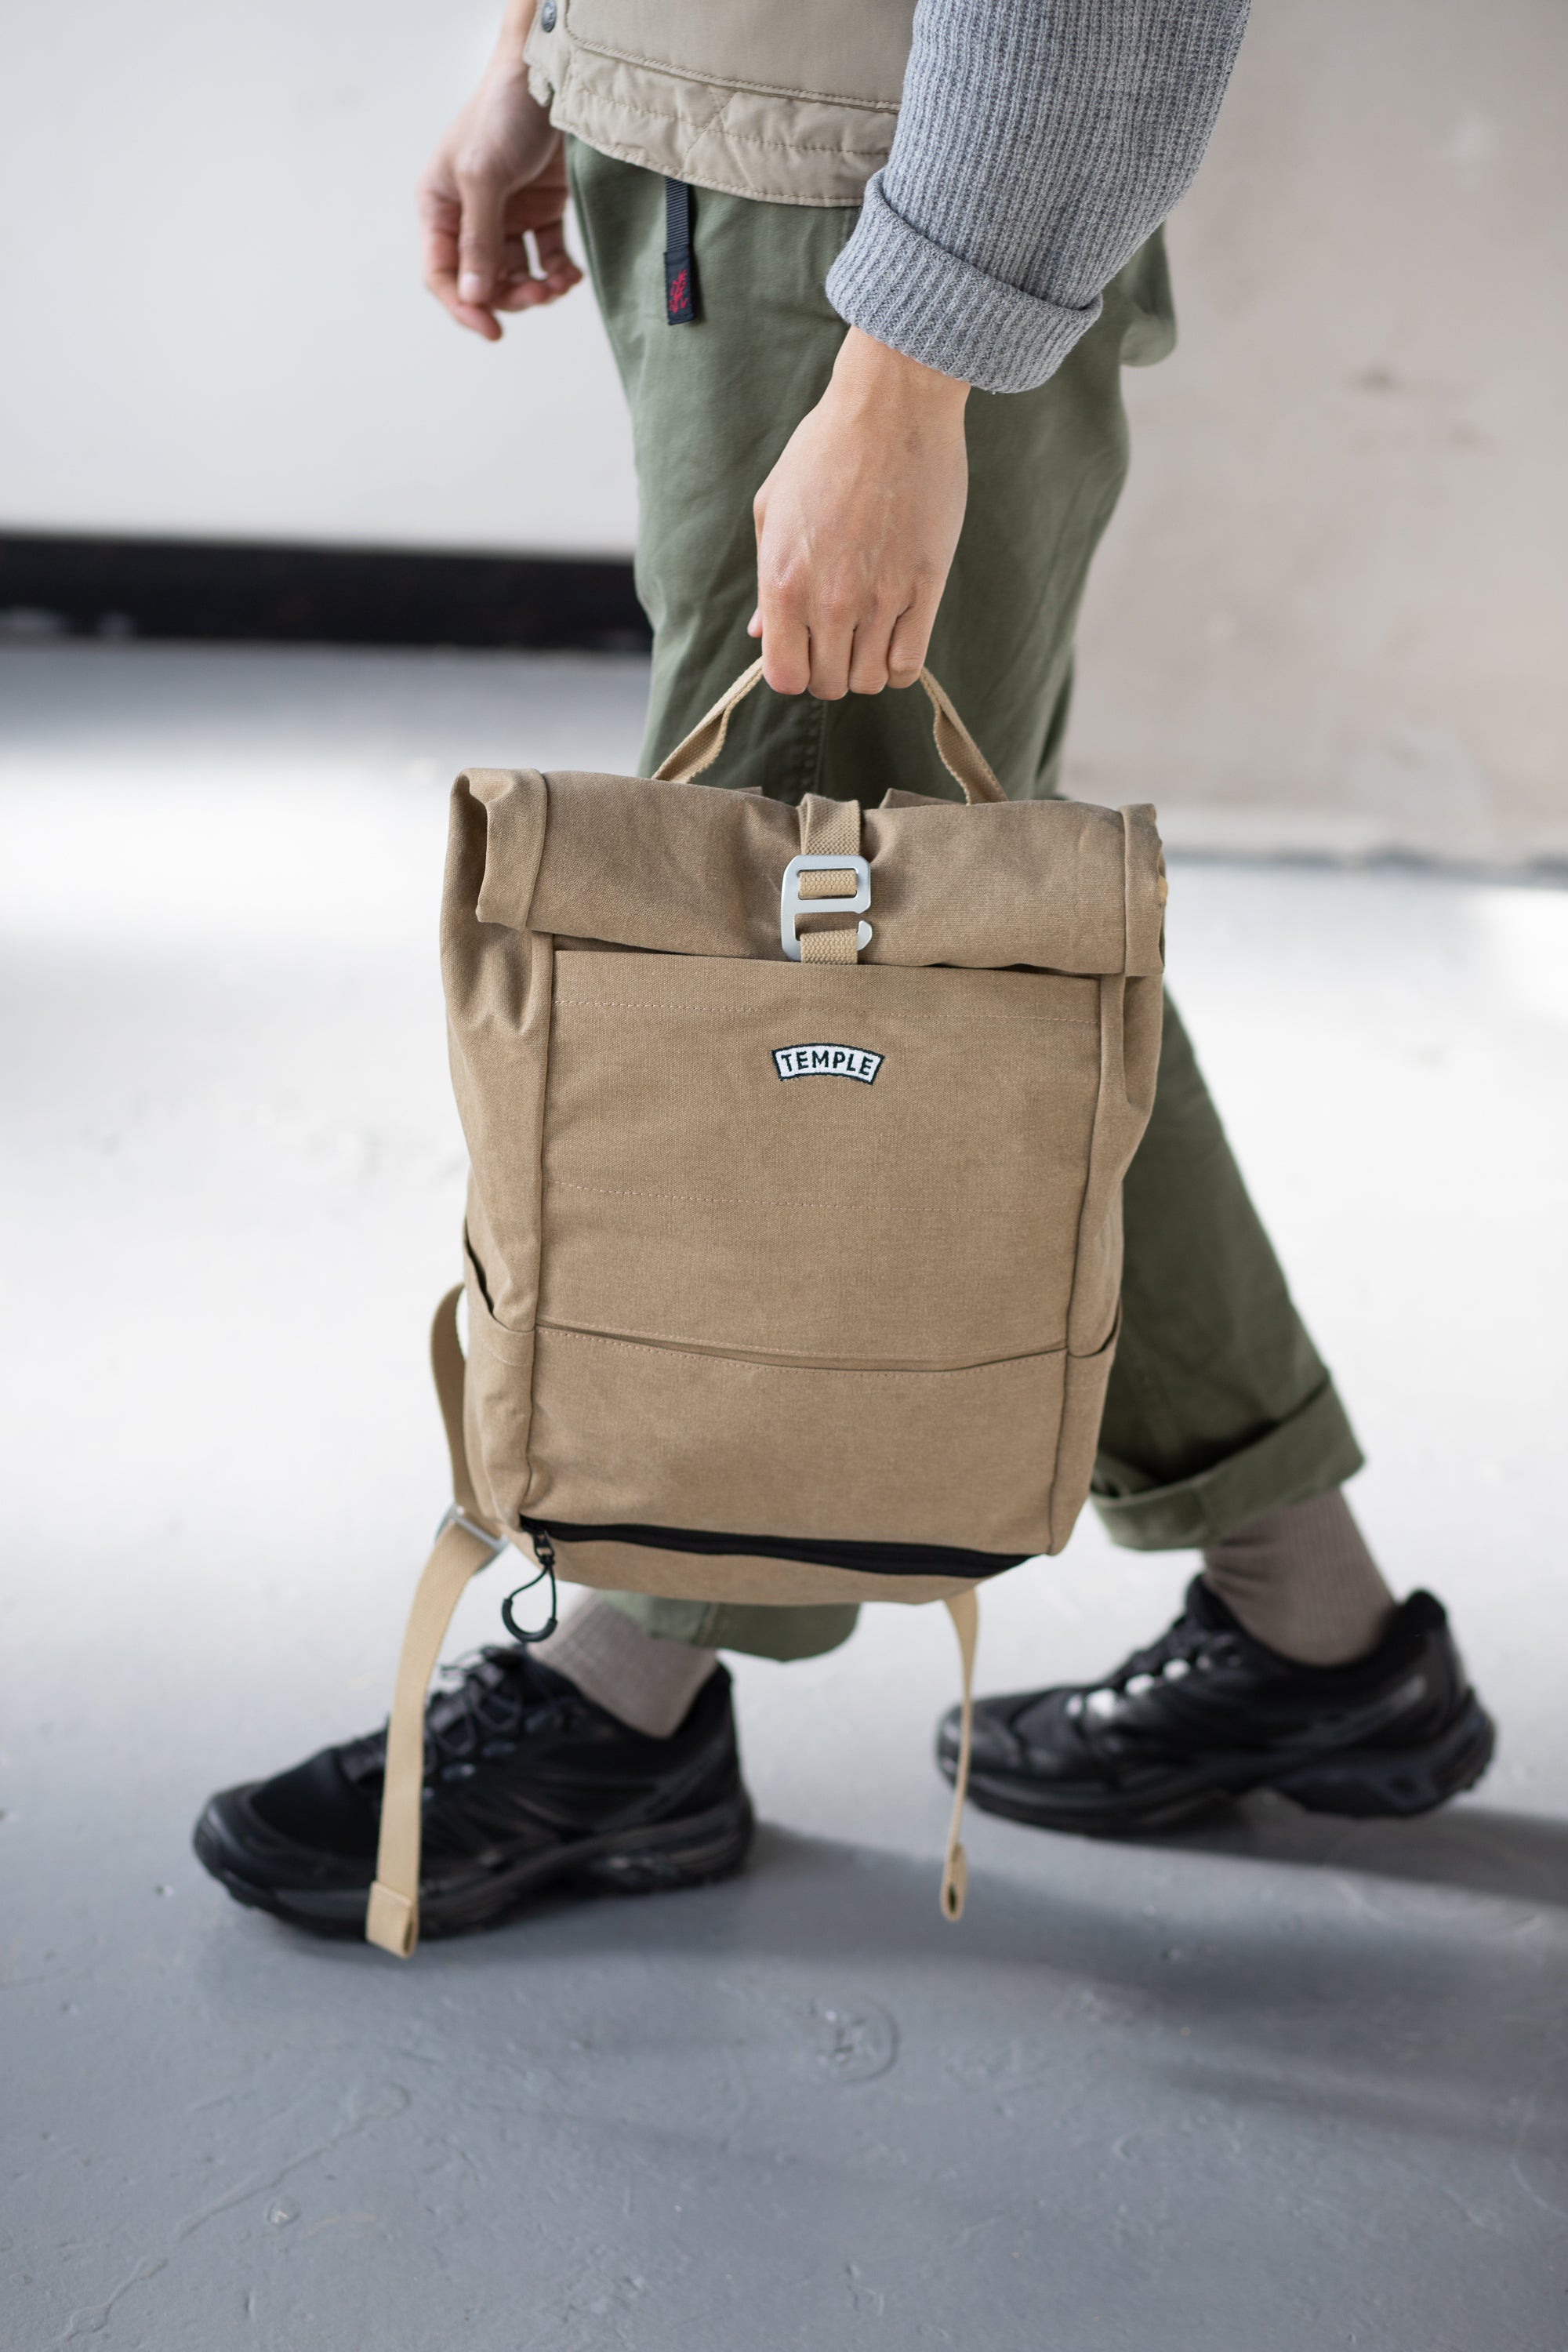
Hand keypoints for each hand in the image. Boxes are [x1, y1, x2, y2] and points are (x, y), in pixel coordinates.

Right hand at [418, 32, 580, 342]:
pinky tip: (571, 276)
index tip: (492, 330)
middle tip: (539, 294)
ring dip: (537, 288)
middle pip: (483, 282)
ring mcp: (507, 216)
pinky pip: (548, 257)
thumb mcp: (483, 175)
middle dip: (510, 296)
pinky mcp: (541, 211)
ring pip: (517, 274)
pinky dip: (559, 272)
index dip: (463, 306)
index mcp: (439, 207)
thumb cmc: (502, 115)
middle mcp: (469, 217)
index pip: (442, 274)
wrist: (546, 75)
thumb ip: (479, 238)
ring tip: (559, 285)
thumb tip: (474, 295)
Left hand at [749, 326, 969, 696]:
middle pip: (829, 685)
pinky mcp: (925, 588)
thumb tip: (760, 633)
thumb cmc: (826, 449)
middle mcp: (829, 600)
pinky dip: (900, 664)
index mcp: (783, 581)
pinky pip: (910, 664)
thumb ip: (765, 579)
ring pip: (871, 681)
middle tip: (839, 639)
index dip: (793, 671)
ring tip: (869, 634)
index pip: (784, 676)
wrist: (892, 406)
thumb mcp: (774, 508)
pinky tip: (897, 636)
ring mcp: (881, 598)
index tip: (804, 649)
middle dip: (831, 671)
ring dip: (867, 667)